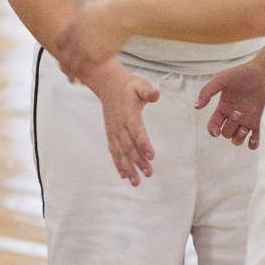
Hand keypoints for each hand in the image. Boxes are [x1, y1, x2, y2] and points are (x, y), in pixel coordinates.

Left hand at [57, 0, 127, 82]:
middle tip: (64, 72)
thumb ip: (82, 19)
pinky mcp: (97, 56)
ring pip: (73, 67)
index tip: (63, 54)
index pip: (60, 42)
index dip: (61, 49)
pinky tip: (86, 80)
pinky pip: (87, 70)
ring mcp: (85, 49)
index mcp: (73, 26)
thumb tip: (82, 20)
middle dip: (63, 65)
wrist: (121, 15)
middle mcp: (76, 39)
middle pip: (64, 56)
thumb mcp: (90, 10)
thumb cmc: (111, 9)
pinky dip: (85, 76)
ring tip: (72, 82)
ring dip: (72, 75)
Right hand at [84, 60, 159, 186]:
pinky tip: (124, 175)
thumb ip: (147, 91)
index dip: (143, 144)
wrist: (108, 85)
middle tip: (148, 173)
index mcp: (128, 114)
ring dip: (128, 168)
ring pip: (121, 153)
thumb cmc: (128, 86)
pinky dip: (118, 164)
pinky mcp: (111, 134)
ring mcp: (114, 131)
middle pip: (129, 147)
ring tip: (136, 182)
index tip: (151, 156)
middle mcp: (120, 126)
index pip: (137, 132)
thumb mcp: (140, 84)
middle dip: (138, 161)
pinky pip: (114, 152)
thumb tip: (156, 95)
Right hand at [196, 51, 264, 149]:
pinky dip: (253, 144)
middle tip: (238, 113)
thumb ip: (208, 91)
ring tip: (245, 127)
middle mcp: (234, 116)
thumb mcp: (222, 78)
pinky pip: (254, 141)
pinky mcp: (260, 123)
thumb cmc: (243, 73)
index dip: (212, 131)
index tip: (216, 132)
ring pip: (238, 140)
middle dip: (230, 128)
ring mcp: (247, 121)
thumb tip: (196, 106)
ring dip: (239, 138)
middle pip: (226, 133)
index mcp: (224, 107)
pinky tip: (253, 138)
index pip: (213, 125)